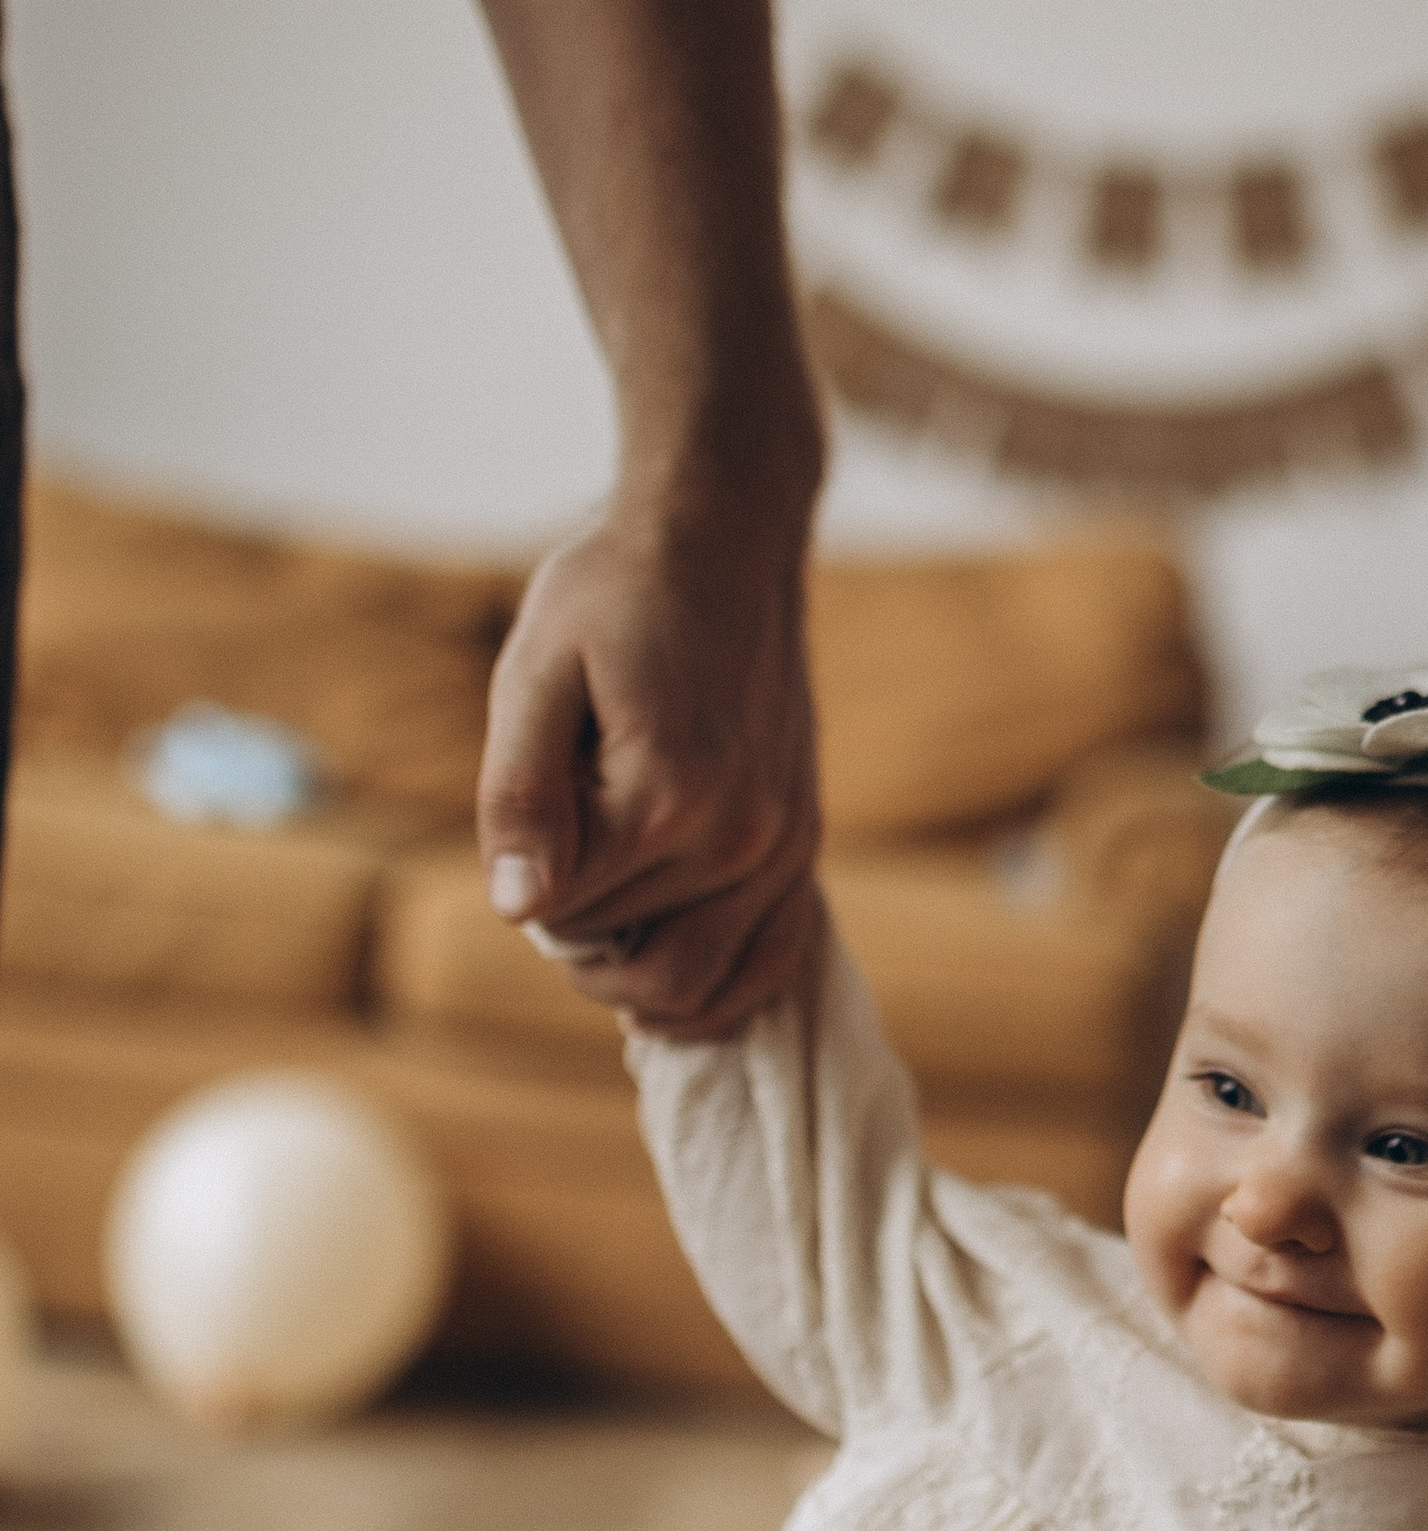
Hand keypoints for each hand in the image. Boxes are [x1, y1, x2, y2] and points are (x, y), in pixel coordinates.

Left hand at [477, 490, 821, 1039]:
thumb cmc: (613, 594)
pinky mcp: (807, 844)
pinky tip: (669, 980)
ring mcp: (787, 847)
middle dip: (575, 922)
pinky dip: (718, 990)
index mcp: (665, 798)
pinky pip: (775, 962)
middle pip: (627, 954)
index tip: (535, 799)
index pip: (562, 916)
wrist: (725, 540)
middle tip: (559, 844)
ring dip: (634, 967)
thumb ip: (519, 796)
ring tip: (603, 905)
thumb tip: (516, 911)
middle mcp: (742, 839)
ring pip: (697, 983)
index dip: (524, 876)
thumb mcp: (535, 671)